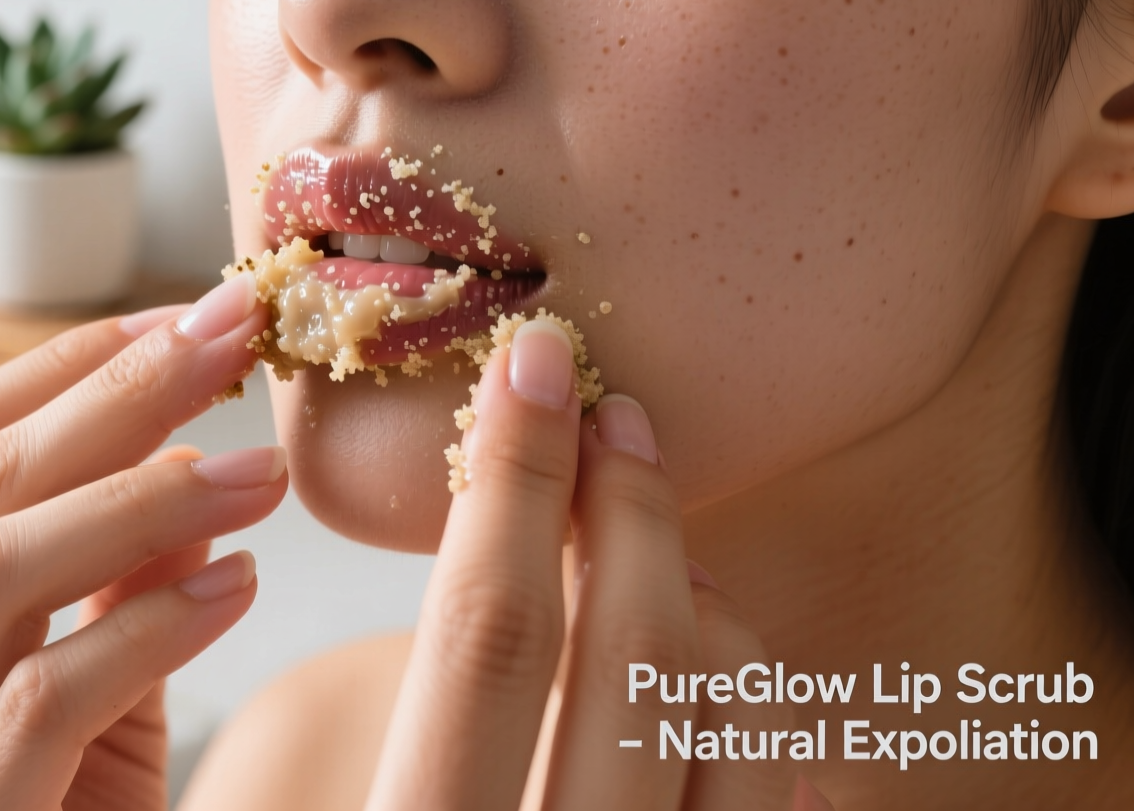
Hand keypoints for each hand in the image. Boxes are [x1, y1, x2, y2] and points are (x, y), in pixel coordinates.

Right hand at [0, 275, 285, 809]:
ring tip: (260, 472)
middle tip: (235, 339)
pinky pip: (46, 698)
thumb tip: (185, 455)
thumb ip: (111, 578)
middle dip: (119, 396)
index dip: (72, 364)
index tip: (184, 317)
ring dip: (145, 499)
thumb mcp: (82, 689)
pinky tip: (236, 586)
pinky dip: (150, 626)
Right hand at [363, 320, 834, 809]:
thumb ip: (354, 717)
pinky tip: (715, 675)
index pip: (487, 636)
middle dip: (631, 509)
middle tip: (617, 418)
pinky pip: (779, 806)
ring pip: (735, 731)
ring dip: (711, 614)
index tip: (526, 366)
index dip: (512, 482)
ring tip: (673, 563)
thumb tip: (457, 551)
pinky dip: (752, 720)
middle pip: (638, 658)